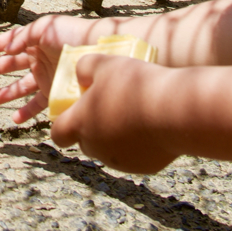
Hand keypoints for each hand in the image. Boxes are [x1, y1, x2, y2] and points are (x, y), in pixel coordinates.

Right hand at [0, 15, 97, 122]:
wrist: (97, 51)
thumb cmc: (72, 34)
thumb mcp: (44, 27)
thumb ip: (22, 36)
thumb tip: (7, 50)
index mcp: (37, 41)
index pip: (13, 43)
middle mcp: (40, 58)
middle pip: (14, 65)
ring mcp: (47, 77)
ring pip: (23, 86)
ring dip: (8, 92)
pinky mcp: (55, 93)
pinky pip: (37, 104)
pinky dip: (26, 112)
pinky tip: (15, 118)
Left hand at [50, 53, 177, 173]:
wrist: (174, 112)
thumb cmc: (133, 85)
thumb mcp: (104, 63)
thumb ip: (84, 68)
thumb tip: (81, 76)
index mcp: (80, 124)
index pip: (58, 134)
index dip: (63, 123)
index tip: (74, 110)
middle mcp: (96, 147)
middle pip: (85, 141)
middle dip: (91, 127)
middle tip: (109, 105)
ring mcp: (119, 160)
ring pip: (109, 149)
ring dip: (114, 135)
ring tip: (133, 110)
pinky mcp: (143, 167)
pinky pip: (134, 155)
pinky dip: (138, 144)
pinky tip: (151, 124)